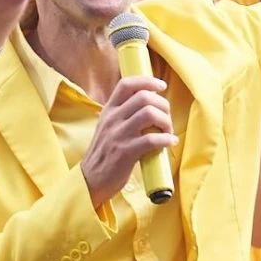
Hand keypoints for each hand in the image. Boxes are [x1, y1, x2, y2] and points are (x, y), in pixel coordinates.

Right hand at [80, 76, 176, 205]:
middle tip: (166, 118)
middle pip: (144, 97)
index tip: (161, 86)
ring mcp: (118, 135)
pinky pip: (152, 139)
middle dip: (163, 105)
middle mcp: (112, 119)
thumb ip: (123, 115)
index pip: (126, 85)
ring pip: (149, 114)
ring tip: (168, 131)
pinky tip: (169, 143)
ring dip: (166, 121)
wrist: (91, 179)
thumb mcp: (108, 128)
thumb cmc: (105, 154)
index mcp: (108, 111)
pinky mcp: (125, 152)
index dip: (147, 81)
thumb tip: (151, 105)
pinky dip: (166, 139)